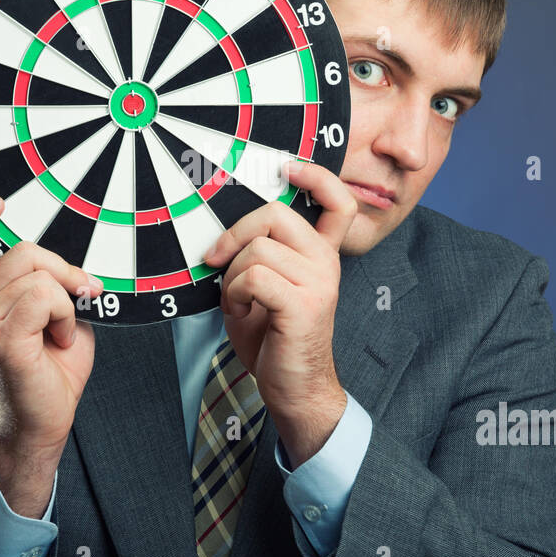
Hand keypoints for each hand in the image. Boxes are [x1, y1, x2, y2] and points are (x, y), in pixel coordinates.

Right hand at [0, 197, 101, 508]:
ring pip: (38, 274)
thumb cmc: (51, 368)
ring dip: (66, 301)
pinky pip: (44, 297)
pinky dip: (65, 315)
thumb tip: (75, 262)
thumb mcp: (56, 312)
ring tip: (59, 332)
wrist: (45, 420)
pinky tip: (60, 340)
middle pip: (23, 250)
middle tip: (79, 298)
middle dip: (63, 270)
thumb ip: (52, 280)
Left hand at [203, 161, 356, 440]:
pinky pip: (252, 277)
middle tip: (217, 259)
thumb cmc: (273, 339)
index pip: (338, 202)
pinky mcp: (303, 304)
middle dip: (234, 233)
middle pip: (273, 214)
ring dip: (231, 275)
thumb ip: (257, 254)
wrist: (294, 388)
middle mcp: (326, 263)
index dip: (315, 177)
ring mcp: (319, 282)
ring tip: (238, 300)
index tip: (287, 168)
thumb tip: (223, 232)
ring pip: (256, 249)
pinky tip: (243, 312)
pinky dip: (235, 294)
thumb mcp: (264, 287)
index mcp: (321, 255)